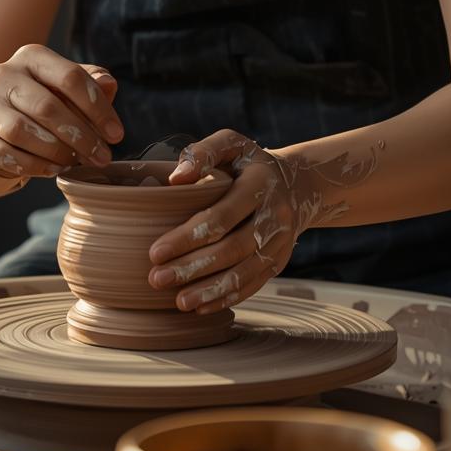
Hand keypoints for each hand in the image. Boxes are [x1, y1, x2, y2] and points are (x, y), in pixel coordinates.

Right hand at [0, 44, 122, 181]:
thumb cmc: (45, 100)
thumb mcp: (69, 87)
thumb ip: (91, 83)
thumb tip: (108, 84)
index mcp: (31, 56)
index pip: (70, 77)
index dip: (98, 108)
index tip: (117, 135)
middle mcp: (3, 75)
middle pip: (47, 106)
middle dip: (81, 136)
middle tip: (101, 157)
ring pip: (21, 131)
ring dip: (55, 152)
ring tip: (75, 163)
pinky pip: (3, 154)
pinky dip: (32, 166)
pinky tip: (52, 170)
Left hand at [146, 129, 304, 314]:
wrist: (296, 184)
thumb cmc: (247, 162)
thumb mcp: (230, 144)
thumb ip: (202, 153)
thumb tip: (175, 179)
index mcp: (259, 183)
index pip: (222, 216)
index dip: (188, 237)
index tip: (155, 252)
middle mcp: (275, 215)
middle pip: (232, 248)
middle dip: (193, 268)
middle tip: (157, 279)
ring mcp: (280, 242)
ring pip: (244, 272)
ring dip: (210, 290)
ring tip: (179, 302)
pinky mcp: (279, 261)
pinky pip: (254, 283)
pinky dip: (228, 297)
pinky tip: (202, 307)